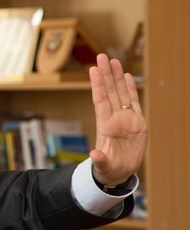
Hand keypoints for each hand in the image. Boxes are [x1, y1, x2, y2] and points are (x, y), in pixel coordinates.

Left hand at [88, 53, 146, 186]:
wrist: (119, 173)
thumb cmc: (108, 169)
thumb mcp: (103, 166)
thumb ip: (100, 160)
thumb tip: (94, 155)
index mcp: (105, 125)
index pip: (100, 100)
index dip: (97, 85)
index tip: (93, 69)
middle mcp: (114, 118)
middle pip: (109, 91)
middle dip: (106, 74)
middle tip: (101, 56)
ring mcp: (125, 118)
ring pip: (120, 93)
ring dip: (116, 77)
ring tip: (113, 60)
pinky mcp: (136, 122)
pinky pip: (133, 101)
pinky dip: (129, 89)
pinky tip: (126, 76)